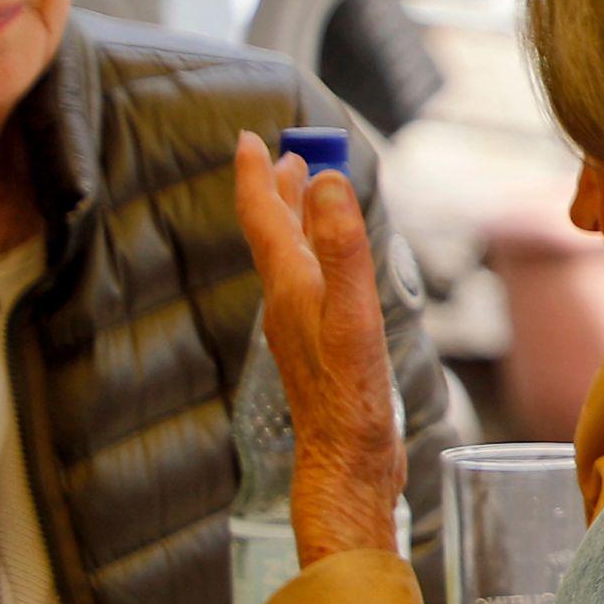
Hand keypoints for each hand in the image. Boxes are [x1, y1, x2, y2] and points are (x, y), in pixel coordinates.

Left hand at [231, 132, 407, 566]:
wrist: (346, 465)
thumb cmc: (348, 397)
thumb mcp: (353, 314)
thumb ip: (343, 246)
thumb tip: (325, 178)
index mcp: (290, 287)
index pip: (263, 217)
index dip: (256, 175)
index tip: (250, 138)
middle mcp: (288, 303)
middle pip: (273, 236)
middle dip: (277, 193)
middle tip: (286, 157)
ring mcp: (302, 328)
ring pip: (290, 261)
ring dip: (296, 224)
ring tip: (308, 199)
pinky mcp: (321, 350)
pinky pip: (312, 286)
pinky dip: (319, 258)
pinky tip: (333, 270)